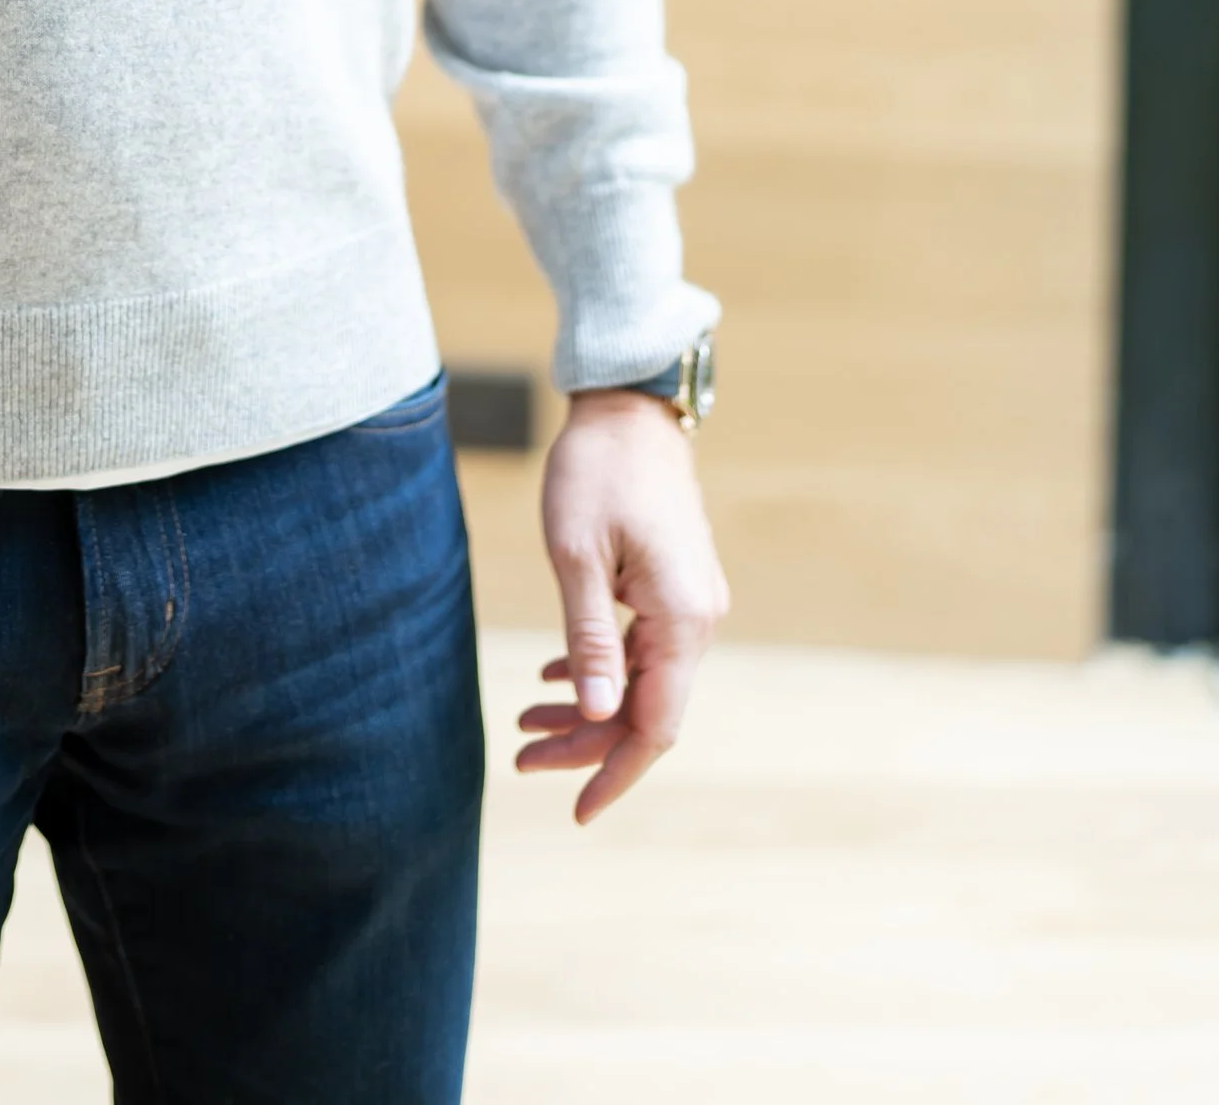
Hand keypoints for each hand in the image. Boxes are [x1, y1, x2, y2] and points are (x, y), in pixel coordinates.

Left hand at [519, 388, 728, 823]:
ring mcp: (690, 603)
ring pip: (641, 680)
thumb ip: (589, 640)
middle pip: (646, 709)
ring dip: (588, 706)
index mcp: (680, 619)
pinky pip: (642, 648)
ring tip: (527, 722)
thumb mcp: (577, 555)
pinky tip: (556, 676)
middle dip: (586, 742)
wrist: (629, 407)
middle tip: (521, 757)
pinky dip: (600, 668)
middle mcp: (697, 619)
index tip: (575, 810)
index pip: (655, 726)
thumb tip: (597, 717)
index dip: (615, 772)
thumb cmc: (596, 471)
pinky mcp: (674, 586)